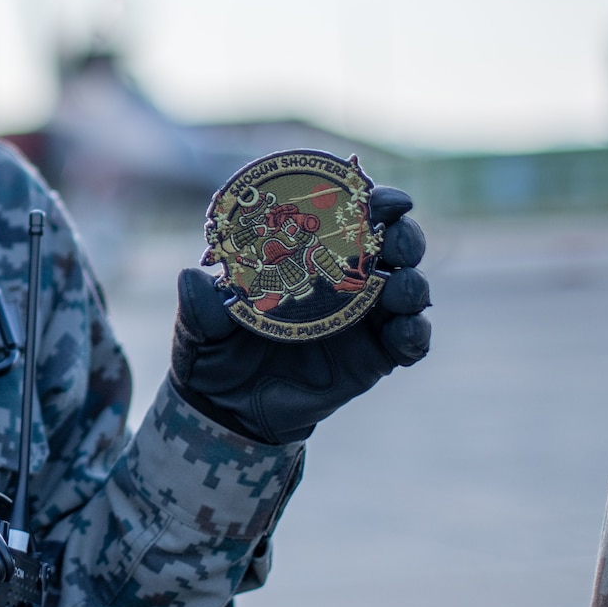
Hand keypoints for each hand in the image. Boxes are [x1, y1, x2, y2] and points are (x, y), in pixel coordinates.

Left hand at [169, 187, 431, 444]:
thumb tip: (192, 279)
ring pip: (407, 288)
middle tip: (394, 243)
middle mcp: (340, 278)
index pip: (343, 215)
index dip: (366, 200)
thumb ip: (199, 304)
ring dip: (412, 284)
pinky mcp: (374, 357)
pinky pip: (408, 341)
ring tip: (401, 290)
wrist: (227, 409)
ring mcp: (361, 318)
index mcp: (303, 254)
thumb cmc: (214, 350)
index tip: (376, 196)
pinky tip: (406, 332)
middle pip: (389, 245)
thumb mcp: (199, 325)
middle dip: (402, 236)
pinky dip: (415, 333)